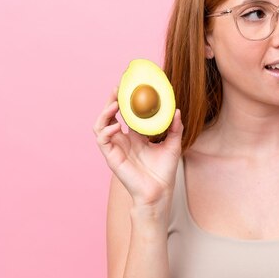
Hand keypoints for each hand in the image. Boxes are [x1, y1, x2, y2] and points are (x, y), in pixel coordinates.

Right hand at [93, 87, 183, 208]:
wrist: (159, 192)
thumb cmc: (164, 171)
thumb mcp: (173, 145)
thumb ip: (175, 128)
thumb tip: (177, 110)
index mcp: (135, 136)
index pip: (126, 113)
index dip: (125, 100)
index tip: (130, 86)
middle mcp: (123, 140)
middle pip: (111, 115)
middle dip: (112, 101)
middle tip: (118, 88)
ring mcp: (116, 148)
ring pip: (101, 125)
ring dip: (105, 113)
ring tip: (114, 104)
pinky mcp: (112, 157)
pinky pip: (102, 140)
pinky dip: (106, 131)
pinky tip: (116, 126)